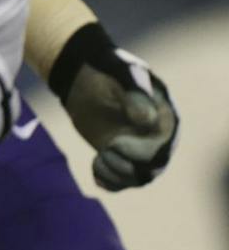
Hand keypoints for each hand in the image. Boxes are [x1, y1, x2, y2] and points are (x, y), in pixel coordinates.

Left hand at [48, 22, 177, 190]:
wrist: (84, 74)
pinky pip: (120, 180)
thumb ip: (135, 94)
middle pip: (152, 168)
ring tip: (99, 157)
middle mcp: (156, 136)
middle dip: (128, 166)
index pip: (164, 149)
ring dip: (117, 174)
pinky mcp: (118, 155)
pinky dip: (109, 181)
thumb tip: (145, 120)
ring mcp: (137, 147)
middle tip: (106, 149)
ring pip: (137, 177)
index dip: (142, 153)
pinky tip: (95, 168)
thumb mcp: (122, 74)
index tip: (116, 142)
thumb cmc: (109, 69)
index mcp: (165, 118)